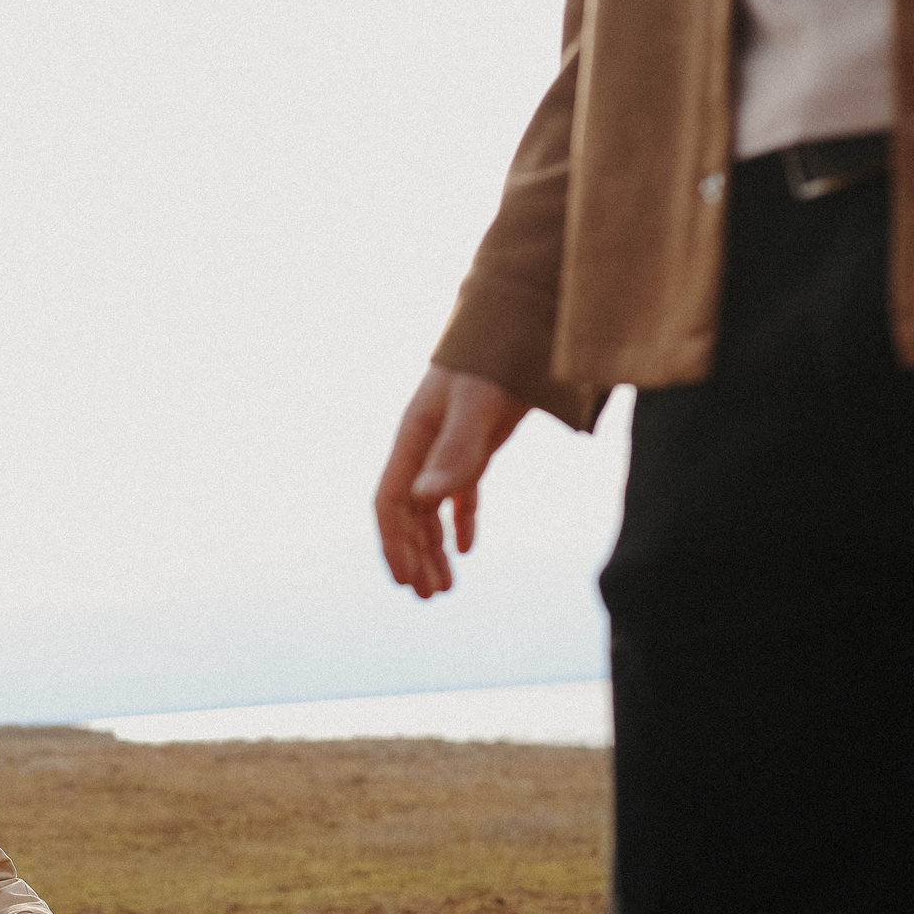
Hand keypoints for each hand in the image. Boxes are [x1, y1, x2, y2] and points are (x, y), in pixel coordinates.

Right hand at [373, 365, 529, 597]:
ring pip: (432, 508)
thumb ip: (454, 452)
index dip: (394, 544)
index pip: (391, 502)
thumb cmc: (495, 357)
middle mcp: (424, 446)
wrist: (522, 317)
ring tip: (446, 587)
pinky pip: (459, 492)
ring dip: (435, 548)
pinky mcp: (476, 442)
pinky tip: (467, 549)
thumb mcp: (477, 406)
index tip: (405, 581)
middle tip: (429, 597)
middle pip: (408, 513)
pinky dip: (460, 521)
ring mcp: (448, 444)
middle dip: (415, 556)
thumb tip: (425, 502)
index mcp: (413, 438)